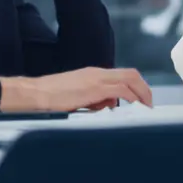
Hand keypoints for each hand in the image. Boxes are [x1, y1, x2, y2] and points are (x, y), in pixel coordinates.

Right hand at [1, 67, 153, 112]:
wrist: (34, 94)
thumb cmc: (51, 98)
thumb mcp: (78, 97)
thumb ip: (95, 99)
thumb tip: (109, 106)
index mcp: (94, 74)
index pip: (123, 76)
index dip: (136, 87)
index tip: (141, 101)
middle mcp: (98, 73)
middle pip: (132, 74)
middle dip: (145, 90)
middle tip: (149, 105)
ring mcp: (96, 78)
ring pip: (130, 79)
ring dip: (142, 94)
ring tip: (145, 108)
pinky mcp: (93, 87)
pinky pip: (121, 90)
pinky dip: (131, 98)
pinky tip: (133, 108)